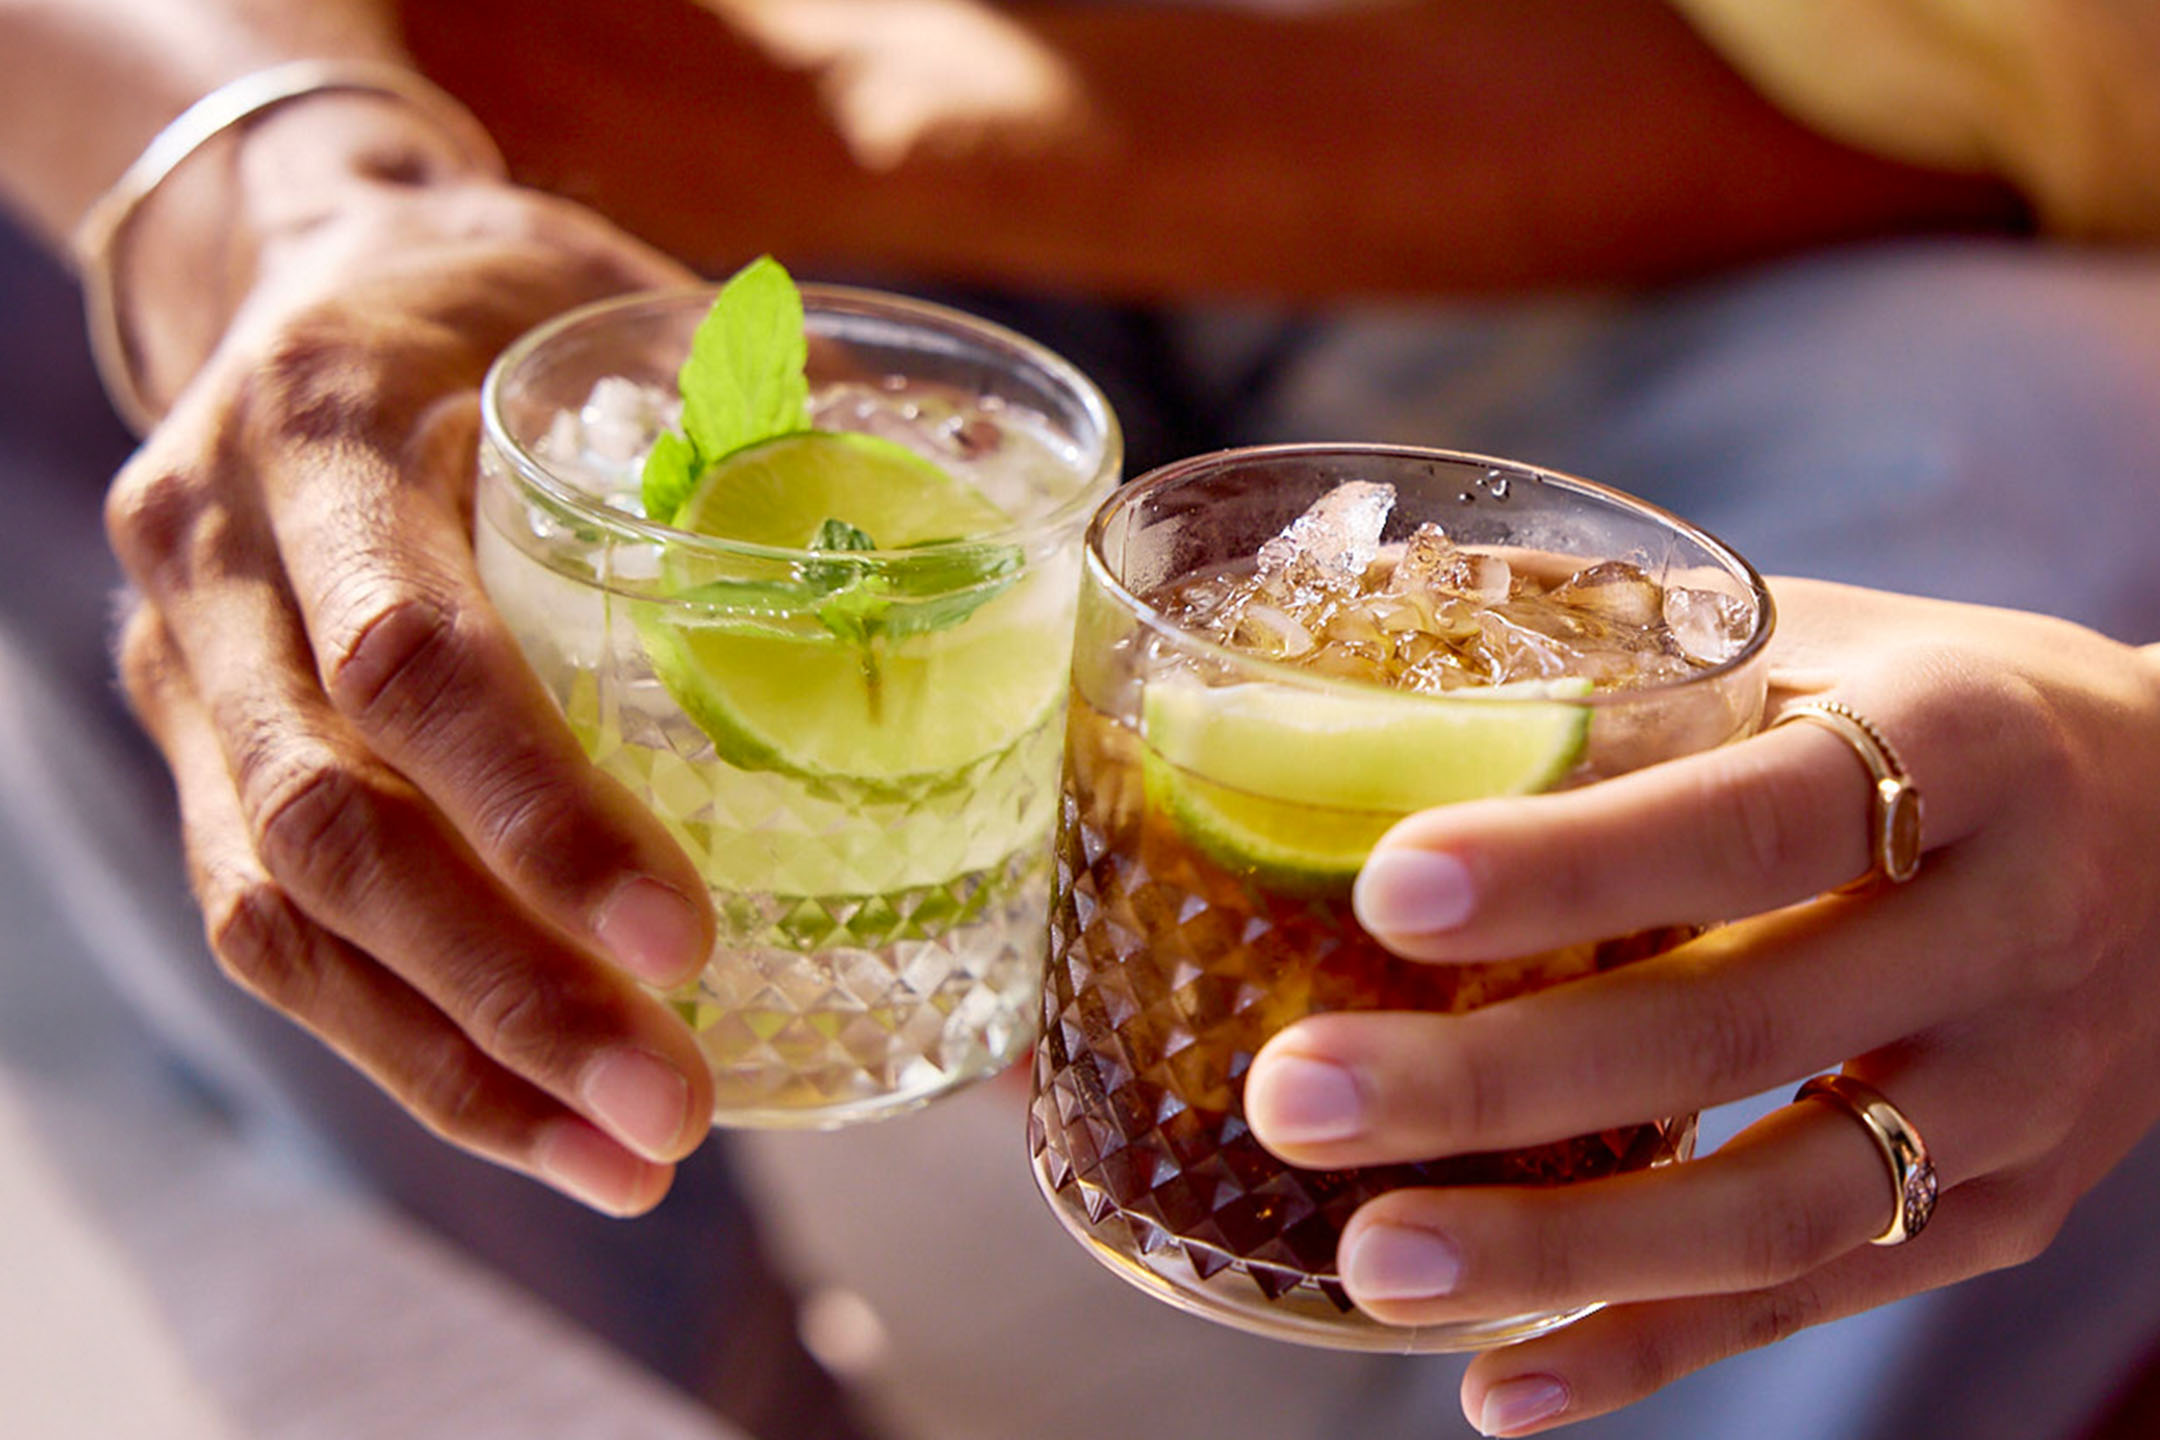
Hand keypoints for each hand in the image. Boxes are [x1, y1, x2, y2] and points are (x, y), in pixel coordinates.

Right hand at [106, 100, 717, 1214]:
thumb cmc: (506, 296)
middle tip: (676, 1108)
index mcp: (324, 427)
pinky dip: (404, 1040)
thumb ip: (780, 438)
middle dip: (509, 994)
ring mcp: (180, 669)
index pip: (411, 659)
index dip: (541, 817)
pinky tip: (532, 1117)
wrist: (301, 260)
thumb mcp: (629, 318)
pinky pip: (268, 929)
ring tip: (626, 1162)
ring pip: (277, 917)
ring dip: (458, 1064)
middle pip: (328, 827)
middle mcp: (216, 563)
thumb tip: (1032, 607)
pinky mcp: (192, 754)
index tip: (690, 940)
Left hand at [1242, 578, 2159, 1433]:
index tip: (1387, 892)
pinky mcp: (2007, 1212)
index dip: (1574, 863)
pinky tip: (1496, 1380)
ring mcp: (2021, 1095)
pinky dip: (1650, 1348)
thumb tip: (1357, 600)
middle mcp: (2011, 929)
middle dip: (1499, 1083)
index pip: (1757, 816)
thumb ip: (1619, 637)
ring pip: (1779, 1206)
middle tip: (1298, 1098)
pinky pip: (1818, 1300)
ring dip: (1557, 1249)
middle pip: (1741, 1029)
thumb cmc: (1945, 712)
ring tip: (1371, 1256)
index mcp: (1960, 746)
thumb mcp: (1822, 634)